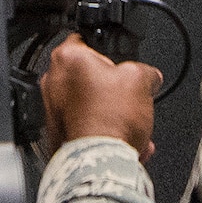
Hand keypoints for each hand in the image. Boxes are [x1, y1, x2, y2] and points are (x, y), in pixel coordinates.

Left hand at [40, 33, 162, 161]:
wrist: (100, 163)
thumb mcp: (141, 79)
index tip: (120, 61)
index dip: (108, 49)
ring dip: (112, 113)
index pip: (85, 39)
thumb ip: (145, 70)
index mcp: (67, 58)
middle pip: (89, 76)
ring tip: (133, 124)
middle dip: (113, 88)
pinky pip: (85, 126)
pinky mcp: (57, 133)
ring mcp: (51, 109)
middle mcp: (52, 81)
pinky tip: (125, 139)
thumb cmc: (111, 121)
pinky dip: (103, 131)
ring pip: (89, 104)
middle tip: (130, 96)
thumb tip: (150, 76)